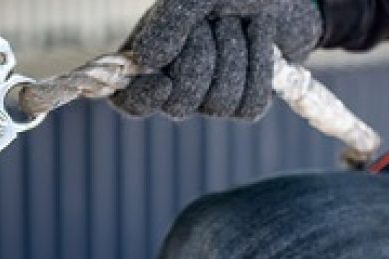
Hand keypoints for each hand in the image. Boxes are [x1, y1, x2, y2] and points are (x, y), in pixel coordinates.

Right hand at [111, 0, 322, 120]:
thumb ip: (168, 24)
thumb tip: (148, 59)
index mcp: (147, 56)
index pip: (129, 99)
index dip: (142, 98)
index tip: (163, 82)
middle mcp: (173, 82)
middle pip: (180, 105)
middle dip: (203, 57)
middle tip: (215, 20)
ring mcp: (209, 96)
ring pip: (219, 104)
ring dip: (236, 55)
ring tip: (240, 23)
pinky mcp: (243, 103)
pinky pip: (249, 107)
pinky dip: (260, 67)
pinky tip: (259, 40)